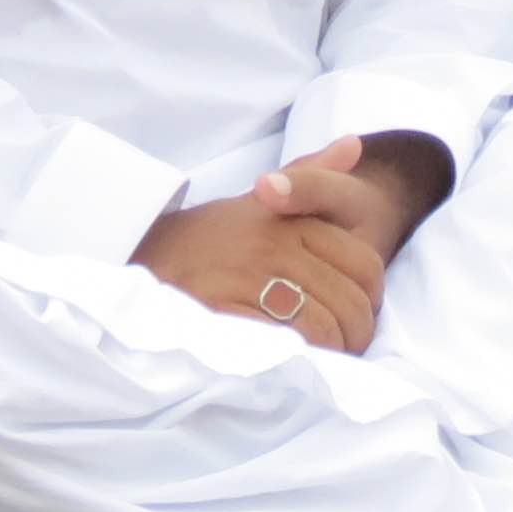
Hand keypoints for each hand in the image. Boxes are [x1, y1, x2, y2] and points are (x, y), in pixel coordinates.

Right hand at [131, 139, 387, 352]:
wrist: (139, 253)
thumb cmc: (209, 234)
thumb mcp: (261, 199)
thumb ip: (308, 174)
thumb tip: (355, 143)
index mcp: (292, 220)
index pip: (363, 264)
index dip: (373, 299)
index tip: (364, 318)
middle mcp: (273, 245)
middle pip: (346, 300)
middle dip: (356, 334)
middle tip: (350, 351)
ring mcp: (245, 277)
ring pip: (317, 325)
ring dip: (329, 353)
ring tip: (326, 364)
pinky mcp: (217, 311)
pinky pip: (276, 342)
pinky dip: (293, 361)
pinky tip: (292, 368)